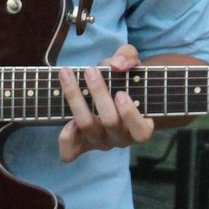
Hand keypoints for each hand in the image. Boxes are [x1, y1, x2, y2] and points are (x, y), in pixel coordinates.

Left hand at [58, 45, 152, 163]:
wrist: (111, 92)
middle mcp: (121, 138)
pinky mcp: (82, 144)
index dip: (130, 114)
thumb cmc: (125, 78)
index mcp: (140, 125)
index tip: (120, 92)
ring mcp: (100, 142)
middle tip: (90, 71)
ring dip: (75, 99)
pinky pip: (71, 152)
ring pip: (87, 125)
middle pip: (110, 121)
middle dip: (99, 93)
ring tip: (67, 75)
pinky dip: (66, 138)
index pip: (142, 132)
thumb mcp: (132, 62)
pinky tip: (67, 120)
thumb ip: (128, 57)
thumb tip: (117, 64)